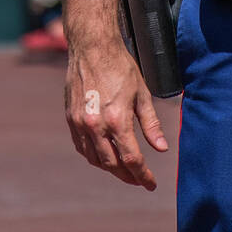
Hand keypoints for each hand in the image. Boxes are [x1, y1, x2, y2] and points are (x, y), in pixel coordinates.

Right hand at [65, 36, 168, 188]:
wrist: (92, 47)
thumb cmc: (120, 67)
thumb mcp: (142, 93)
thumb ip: (151, 124)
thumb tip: (161, 149)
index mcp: (117, 119)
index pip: (132, 159)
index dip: (143, 175)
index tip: (151, 184)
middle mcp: (95, 125)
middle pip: (112, 164)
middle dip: (128, 176)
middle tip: (139, 179)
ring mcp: (80, 123)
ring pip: (95, 159)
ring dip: (111, 169)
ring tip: (125, 170)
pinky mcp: (70, 118)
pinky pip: (82, 147)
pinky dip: (94, 156)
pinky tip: (105, 156)